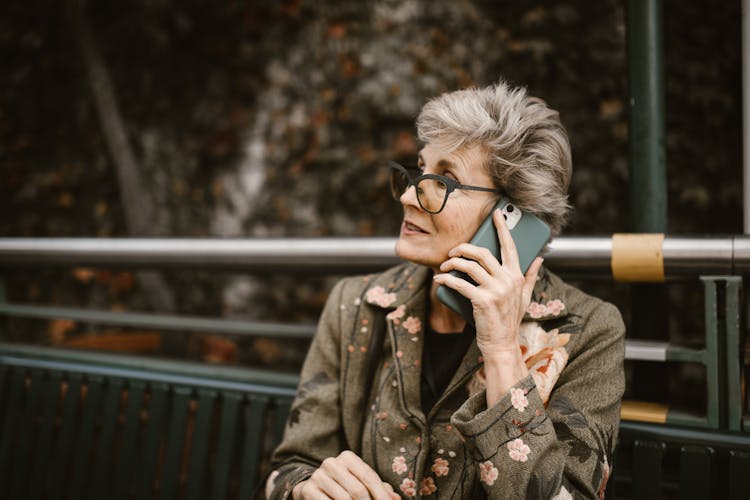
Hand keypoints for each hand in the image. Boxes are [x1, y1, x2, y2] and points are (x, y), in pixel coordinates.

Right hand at [292, 450, 398, 499]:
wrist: (313, 490)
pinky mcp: (308, 490)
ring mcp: (318, 476)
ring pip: (344, 499)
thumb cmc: (344, 487)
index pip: (369, 477)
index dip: (381, 495)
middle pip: (358, 490)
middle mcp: (331, 463)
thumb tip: (396, 499)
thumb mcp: (361, 483)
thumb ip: (379, 490)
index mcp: (347, 457)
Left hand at [433, 208, 542, 355]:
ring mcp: (496, 290)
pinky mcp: (482, 300)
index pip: (510, 246)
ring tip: (445, 266)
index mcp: (517, 276)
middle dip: (464, 248)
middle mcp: (508, 280)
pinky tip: (439, 280)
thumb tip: (540, 259)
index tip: (495, 213)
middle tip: (453, 251)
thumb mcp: (525, 297)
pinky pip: (460, 283)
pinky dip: (446, 280)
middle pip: (482, 253)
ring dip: (453, 263)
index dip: (502, 228)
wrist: (502, 344)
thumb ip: (531, 276)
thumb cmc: (510, 320)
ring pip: (469, 266)